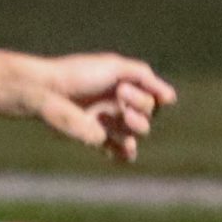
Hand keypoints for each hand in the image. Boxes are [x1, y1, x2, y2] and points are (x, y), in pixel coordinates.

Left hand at [24, 54, 177, 163]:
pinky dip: (128, 153)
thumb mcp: (116, 67)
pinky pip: (124, 154)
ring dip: (136, 124)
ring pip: (140, 132)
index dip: (149, 94)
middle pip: (150, 113)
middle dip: (141, 104)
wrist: (50, 92)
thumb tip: (171, 98)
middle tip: (121, 94)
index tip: (128, 85)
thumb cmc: (79, 74)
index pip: (154, 96)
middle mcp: (120, 105)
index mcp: (125, 86)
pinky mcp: (99, 141)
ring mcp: (111, 124)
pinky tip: (125, 146)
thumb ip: (145, 77)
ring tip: (121, 116)